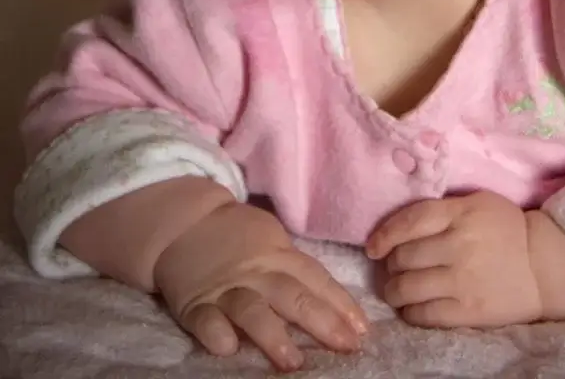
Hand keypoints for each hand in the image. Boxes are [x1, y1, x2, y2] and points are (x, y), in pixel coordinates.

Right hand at [155, 201, 367, 370]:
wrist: (184, 221)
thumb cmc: (236, 235)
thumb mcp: (271, 240)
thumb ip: (294, 268)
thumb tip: (331, 300)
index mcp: (278, 255)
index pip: (316, 279)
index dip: (340, 304)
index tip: (362, 330)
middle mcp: (256, 272)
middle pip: (292, 295)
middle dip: (321, 321)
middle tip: (346, 346)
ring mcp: (224, 288)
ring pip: (252, 310)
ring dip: (273, 335)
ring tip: (293, 361)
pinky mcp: (193, 303)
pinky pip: (204, 319)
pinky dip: (215, 333)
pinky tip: (227, 347)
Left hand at [366, 191, 541, 328]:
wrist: (543, 265)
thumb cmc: (506, 228)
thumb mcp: (476, 203)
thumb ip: (442, 208)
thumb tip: (401, 223)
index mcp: (460, 214)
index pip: (409, 221)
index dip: (384, 234)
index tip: (373, 246)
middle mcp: (458, 246)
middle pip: (403, 257)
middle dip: (390, 264)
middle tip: (392, 267)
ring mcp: (463, 281)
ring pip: (407, 288)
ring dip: (393, 290)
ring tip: (396, 289)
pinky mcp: (468, 311)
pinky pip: (424, 315)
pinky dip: (410, 312)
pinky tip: (412, 307)